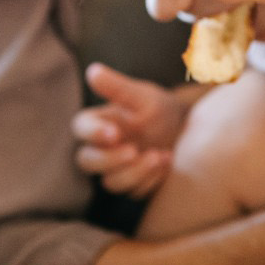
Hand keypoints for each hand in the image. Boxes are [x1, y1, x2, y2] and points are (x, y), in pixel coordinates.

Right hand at [72, 64, 193, 196]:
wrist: (184, 130)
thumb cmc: (156, 108)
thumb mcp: (141, 96)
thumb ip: (117, 87)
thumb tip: (93, 71)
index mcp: (97, 123)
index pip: (81, 129)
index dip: (94, 133)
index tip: (115, 133)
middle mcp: (101, 149)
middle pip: (86, 161)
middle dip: (108, 160)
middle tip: (133, 150)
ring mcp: (115, 170)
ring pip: (110, 182)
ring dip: (134, 172)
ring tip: (159, 155)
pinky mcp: (132, 186)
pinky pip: (134, 192)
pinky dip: (151, 179)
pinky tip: (167, 162)